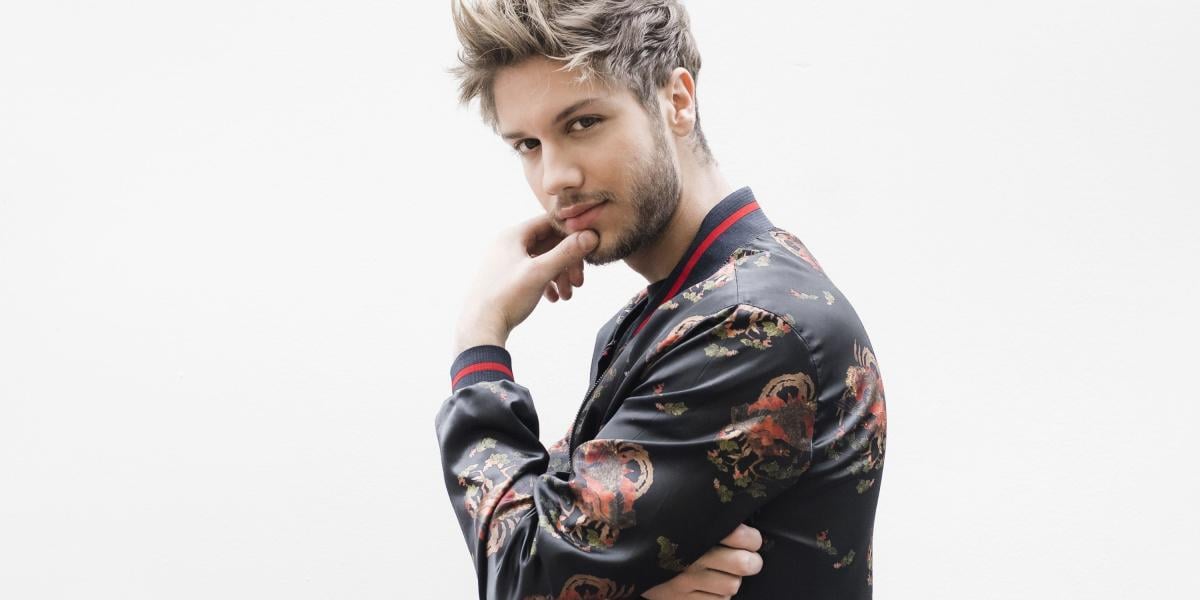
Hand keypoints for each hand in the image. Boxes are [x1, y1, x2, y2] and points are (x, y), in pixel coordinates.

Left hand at [453, 214, 597, 353]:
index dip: (570, 234)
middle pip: (547, 244)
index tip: (586, 249)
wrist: (480, 327)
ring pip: (542, 260)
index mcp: (512, 235)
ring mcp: (505, 261)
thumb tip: (591, 236)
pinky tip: (554, 298)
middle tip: (579, 282)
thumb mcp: (541, 273)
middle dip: (567, 262)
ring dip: (559, 275)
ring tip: (567, 295)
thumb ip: (567, 253)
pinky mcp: (506, 277)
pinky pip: (532, 273)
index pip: (548, 223)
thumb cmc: (506, 297)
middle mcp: (507, 244)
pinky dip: (546, 283)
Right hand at [641, 523, 763, 599]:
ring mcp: (685, 581)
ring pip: (732, 586)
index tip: (750, 539)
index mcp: (694, 529)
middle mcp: (692, 556)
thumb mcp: (678, 515)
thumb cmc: (658, 531)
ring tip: (724, 573)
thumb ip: (704, 513)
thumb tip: (736, 511)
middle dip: (751, 562)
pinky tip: (709, 587)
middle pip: (744, 564)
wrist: (621, 552)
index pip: (742, 536)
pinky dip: (718, 596)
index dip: (753, 539)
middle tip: (748, 559)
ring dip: (732, 580)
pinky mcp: (678, 599)